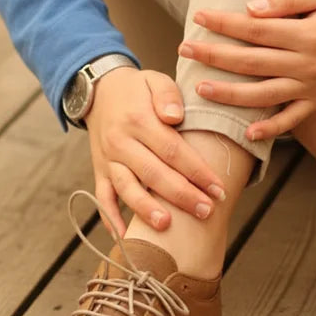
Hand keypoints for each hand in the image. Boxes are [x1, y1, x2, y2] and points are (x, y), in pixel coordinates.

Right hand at [85, 67, 226, 236]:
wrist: (98, 90)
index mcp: (139, 120)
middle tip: (206, 211)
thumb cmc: (137, 89)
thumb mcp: (155, 79)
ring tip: (167, 225)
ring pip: (127, 188)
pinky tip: (126, 235)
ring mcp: (108, 159)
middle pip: (154, 173)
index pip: (172, 150)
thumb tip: (175, 117)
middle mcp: (121, 142)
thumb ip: (167, 95)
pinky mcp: (99, 171)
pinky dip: (111, 218)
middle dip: (182, 195)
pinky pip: (103, 197)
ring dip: (146, 209)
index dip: (196, 171)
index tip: (218, 188)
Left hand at [178, 0, 315, 139]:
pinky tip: (247, 133)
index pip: (257, 30)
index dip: (226, 23)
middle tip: (185, 49)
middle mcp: (308, 65)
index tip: (199, 17)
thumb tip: (251, 8)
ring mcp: (311, 88)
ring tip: (200, 89)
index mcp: (309, 35)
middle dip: (215, 56)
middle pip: (253, 63)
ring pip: (264, 95)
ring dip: (230, 95)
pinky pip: (291, 120)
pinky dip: (270, 129)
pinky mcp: (315, 102)